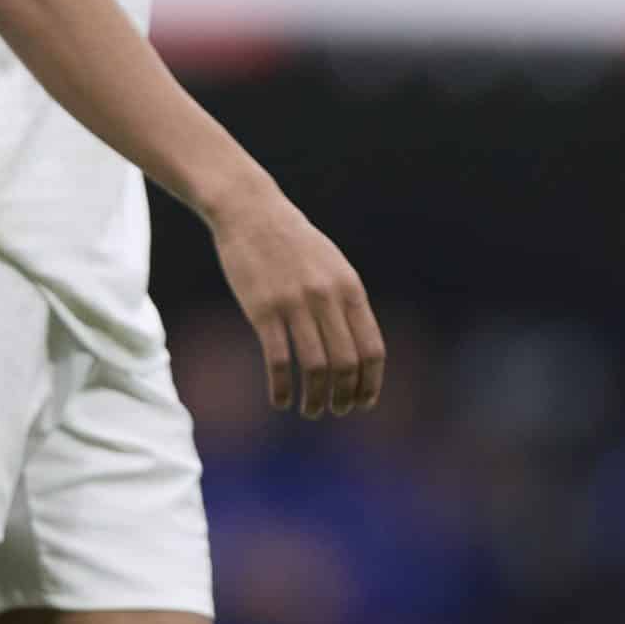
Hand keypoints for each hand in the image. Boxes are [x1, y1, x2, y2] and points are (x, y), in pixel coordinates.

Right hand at [210, 183, 386, 417]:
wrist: (253, 212)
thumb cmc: (294, 243)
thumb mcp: (333, 266)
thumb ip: (346, 302)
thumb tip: (358, 345)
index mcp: (350, 289)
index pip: (372, 348)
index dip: (371, 382)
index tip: (364, 403)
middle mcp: (328, 298)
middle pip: (346, 363)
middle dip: (344, 395)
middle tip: (335, 411)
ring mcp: (295, 304)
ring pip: (314, 366)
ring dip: (315, 397)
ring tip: (310, 411)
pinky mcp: (263, 310)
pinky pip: (278, 360)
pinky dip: (281, 387)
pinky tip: (279, 401)